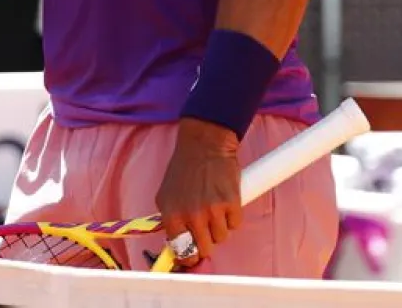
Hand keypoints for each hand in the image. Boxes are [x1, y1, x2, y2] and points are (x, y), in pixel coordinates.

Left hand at [154, 118, 242, 268]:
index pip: (180, 250)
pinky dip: (232, 216)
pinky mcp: (232, 204)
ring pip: (221, 238)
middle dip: (206, 242)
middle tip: (207, 230)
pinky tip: (225, 200)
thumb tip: (177, 243)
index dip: (188, 256)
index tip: (192, 257)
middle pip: (204, 249)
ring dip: (220, 227)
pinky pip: (235, 224)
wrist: (204, 144)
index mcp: (171, 214)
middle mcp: (191, 215)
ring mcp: (212, 210)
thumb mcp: (167, 194)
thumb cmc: (184, 168)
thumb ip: (171, 219)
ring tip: (214, 207)